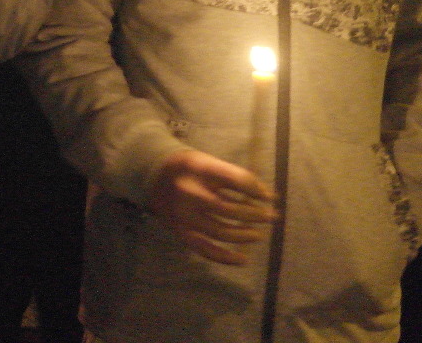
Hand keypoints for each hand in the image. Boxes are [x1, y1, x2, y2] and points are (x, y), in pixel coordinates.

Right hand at [145, 147, 278, 265]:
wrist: (151, 176)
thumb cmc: (188, 169)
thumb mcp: (208, 162)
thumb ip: (234, 176)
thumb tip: (267, 196)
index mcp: (198, 168)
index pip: (235, 180)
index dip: (256, 190)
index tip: (270, 197)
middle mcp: (188, 191)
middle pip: (229, 208)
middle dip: (254, 214)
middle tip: (270, 216)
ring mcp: (183, 215)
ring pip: (220, 231)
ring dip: (244, 235)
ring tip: (258, 234)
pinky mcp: (180, 231)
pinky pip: (204, 249)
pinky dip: (225, 257)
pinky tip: (242, 259)